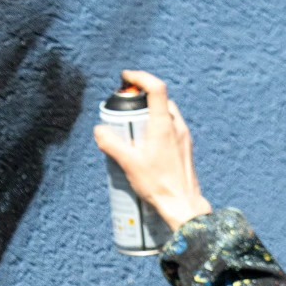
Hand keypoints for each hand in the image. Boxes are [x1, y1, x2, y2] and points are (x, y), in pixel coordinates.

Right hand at [93, 71, 212, 232]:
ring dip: (151, 115)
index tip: (127, 78)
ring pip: (168, 115)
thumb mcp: (129, 164)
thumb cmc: (160, 186)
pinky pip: (172, 130)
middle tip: (127, 111)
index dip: (140, 77)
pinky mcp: (187, 150)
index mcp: (164, 124)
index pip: (156, 87)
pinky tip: (149, 147)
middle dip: (142, 99)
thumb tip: (99, 131)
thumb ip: (111, 144)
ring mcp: (185, 138)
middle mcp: (178, 127)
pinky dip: (160, 129)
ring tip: (137, 131)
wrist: (184, 207)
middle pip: (161, 100)